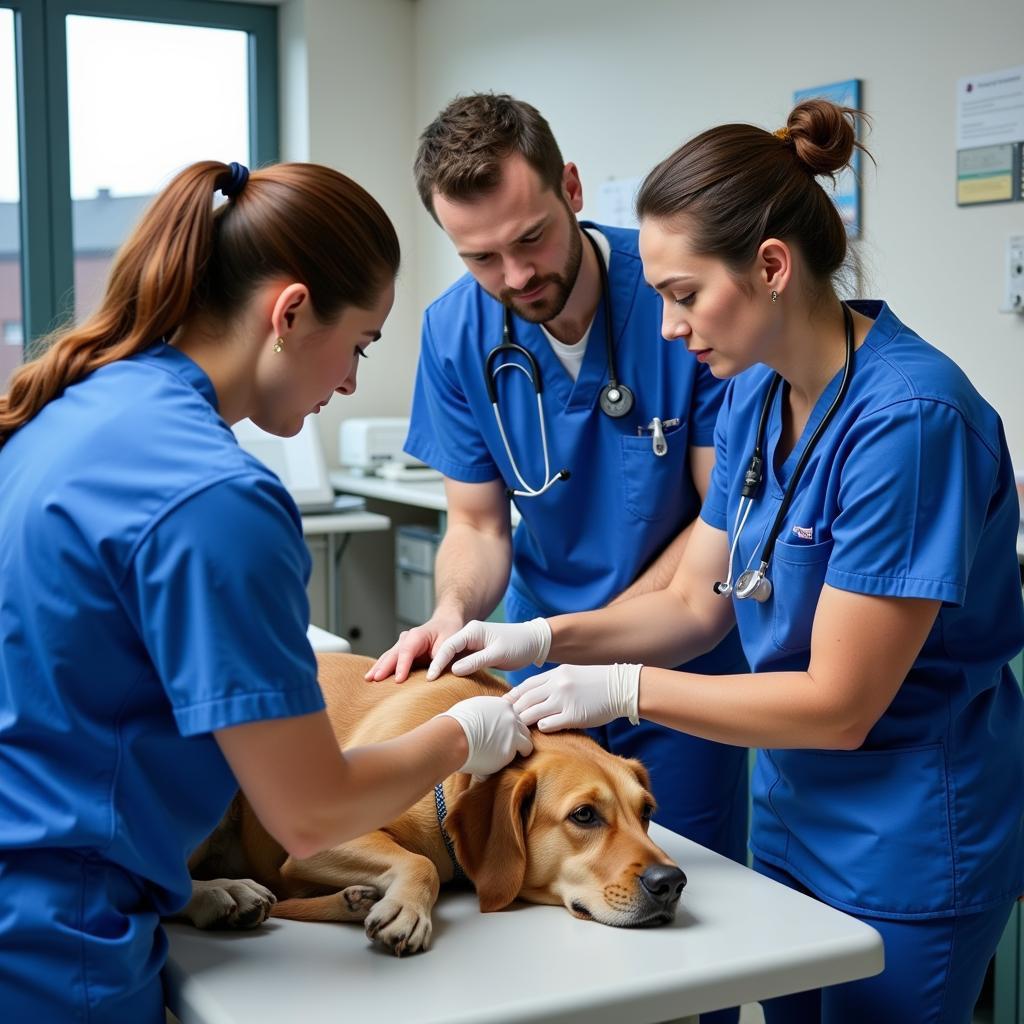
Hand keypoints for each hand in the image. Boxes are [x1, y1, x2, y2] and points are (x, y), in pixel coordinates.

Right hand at [365, 611, 465, 681]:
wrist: (447, 622)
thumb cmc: (449, 632)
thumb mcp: (450, 644)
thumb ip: (441, 659)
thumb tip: (432, 676)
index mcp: (417, 635)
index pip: (407, 651)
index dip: (402, 665)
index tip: (398, 679)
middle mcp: (406, 639)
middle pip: (392, 654)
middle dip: (383, 667)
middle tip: (375, 679)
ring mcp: (402, 645)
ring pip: (388, 657)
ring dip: (378, 668)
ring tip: (368, 679)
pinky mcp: (401, 653)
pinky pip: (390, 660)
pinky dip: (382, 668)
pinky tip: (373, 677)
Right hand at [426, 618, 551, 680]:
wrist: (535, 642)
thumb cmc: (519, 645)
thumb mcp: (498, 653)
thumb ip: (476, 661)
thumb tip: (453, 670)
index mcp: (472, 631)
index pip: (448, 646)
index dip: (437, 662)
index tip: (430, 678)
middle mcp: (469, 635)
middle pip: (445, 650)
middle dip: (433, 664)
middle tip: (422, 681)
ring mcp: (472, 643)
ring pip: (451, 656)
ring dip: (441, 667)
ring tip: (428, 683)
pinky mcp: (477, 652)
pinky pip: (460, 661)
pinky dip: (452, 669)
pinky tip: (445, 681)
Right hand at [438, 696, 532, 775]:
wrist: (452, 736)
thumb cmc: (454, 724)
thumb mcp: (471, 708)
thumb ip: (482, 713)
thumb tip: (478, 721)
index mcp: (502, 704)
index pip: (513, 715)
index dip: (508, 725)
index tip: (503, 733)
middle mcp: (511, 717)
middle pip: (523, 727)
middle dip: (518, 737)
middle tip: (508, 747)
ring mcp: (513, 733)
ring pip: (527, 743)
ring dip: (520, 750)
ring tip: (509, 758)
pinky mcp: (510, 750)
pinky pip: (517, 758)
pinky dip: (510, 762)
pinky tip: (499, 766)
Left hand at [508, 664, 642, 732]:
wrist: (621, 687)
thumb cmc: (596, 683)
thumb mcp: (571, 675)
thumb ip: (553, 683)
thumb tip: (535, 694)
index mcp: (556, 674)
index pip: (526, 686)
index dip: (512, 697)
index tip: (503, 705)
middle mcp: (557, 685)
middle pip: (525, 699)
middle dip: (513, 711)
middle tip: (504, 721)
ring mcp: (564, 700)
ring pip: (533, 712)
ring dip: (523, 722)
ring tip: (517, 730)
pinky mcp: (574, 715)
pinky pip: (549, 724)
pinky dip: (541, 727)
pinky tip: (540, 730)